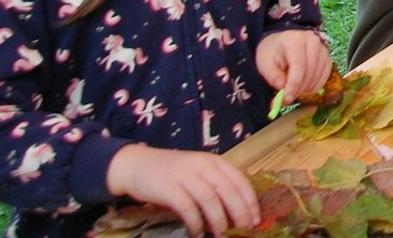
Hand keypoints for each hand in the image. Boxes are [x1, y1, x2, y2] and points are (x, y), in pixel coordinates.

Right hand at [105, 144, 259, 236]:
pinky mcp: (168, 187)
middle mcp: (203, 165)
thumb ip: (215, 185)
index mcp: (214, 161)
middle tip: (244, 231)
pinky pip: (187, 208)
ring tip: (222, 236)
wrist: (136, 165)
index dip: (250, 201)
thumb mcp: (198, 172)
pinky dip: (195, 223)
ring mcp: (185, 175)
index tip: (256, 219)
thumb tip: (237, 212)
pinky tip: (197, 233)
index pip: (240, 180)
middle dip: (240, 213)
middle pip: (228, 191)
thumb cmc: (172, 173)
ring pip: (210, 200)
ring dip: (218, 221)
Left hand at [256, 29, 331, 105]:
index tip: (286, 98)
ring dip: (305, 89)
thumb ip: (272, 75)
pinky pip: (324, 77)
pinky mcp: (328, 58)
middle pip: (310, 72)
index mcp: (295, 40)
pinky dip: (314, 86)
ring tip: (292, 91)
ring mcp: (323, 49)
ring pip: (318, 76)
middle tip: (286, 99)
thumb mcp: (264, 63)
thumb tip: (282, 86)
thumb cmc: (272, 53)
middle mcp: (313, 42)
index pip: (299, 66)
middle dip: (298, 89)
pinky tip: (303, 87)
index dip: (293, 84)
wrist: (282, 43)